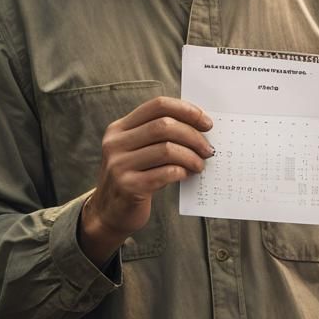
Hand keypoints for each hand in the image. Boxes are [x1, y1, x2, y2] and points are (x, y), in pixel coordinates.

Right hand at [79, 96, 213, 263]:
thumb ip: (160, 136)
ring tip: (199, 165)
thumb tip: (201, 127)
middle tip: (208, 149)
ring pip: (166, 149)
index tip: (207, 123)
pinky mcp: (128, 187)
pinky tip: (186, 175)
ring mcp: (119, 165)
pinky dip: (182, 172)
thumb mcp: (139, 150)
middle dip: (193, 136)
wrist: (110, 213)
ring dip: (191, 157)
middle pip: (164, 126)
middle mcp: (115, 143)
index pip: (157, 105)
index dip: (186, 110)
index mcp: (120, 128)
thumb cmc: (135, 177)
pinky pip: (165, 173)